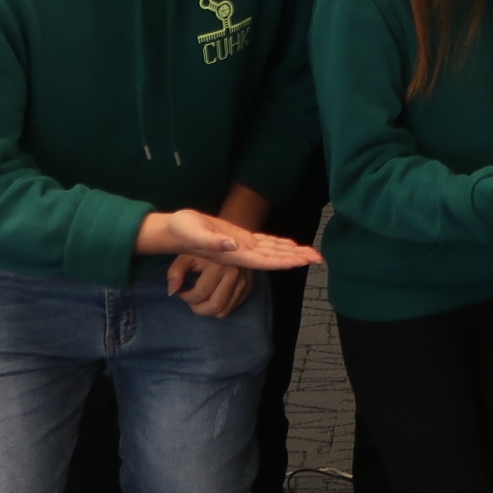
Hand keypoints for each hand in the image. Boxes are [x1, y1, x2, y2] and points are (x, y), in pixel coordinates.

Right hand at [134, 207, 320, 271]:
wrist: (173, 231)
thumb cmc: (182, 231)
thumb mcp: (194, 234)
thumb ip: (212, 242)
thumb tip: (232, 246)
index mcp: (234, 254)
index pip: (264, 260)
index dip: (283, 261)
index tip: (302, 261)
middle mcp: (242, 253)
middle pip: (274, 258)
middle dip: (296, 258)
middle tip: (319, 258)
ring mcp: (242, 247)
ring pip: (272, 251)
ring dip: (292, 252)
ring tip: (312, 253)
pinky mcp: (240, 238)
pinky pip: (264, 243)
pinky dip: (279, 244)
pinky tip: (290, 244)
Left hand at [165, 254, 254, 316]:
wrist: (228, 237)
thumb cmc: (203, 247)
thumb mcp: (186, 255)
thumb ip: (176, 273)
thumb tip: (172, 293)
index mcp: (219, 264)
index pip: (200, 293)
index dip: (186, 297)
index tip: (181, 291)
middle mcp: (235, 274)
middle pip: (215, 305)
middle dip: (198, 308)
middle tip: (191, 301)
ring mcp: (245, 281)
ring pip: (224, 310)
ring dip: (209, 310)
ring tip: (201, 300)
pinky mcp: (249, 286)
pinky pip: (233, 307)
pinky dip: (221, 308)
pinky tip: (213, 296)